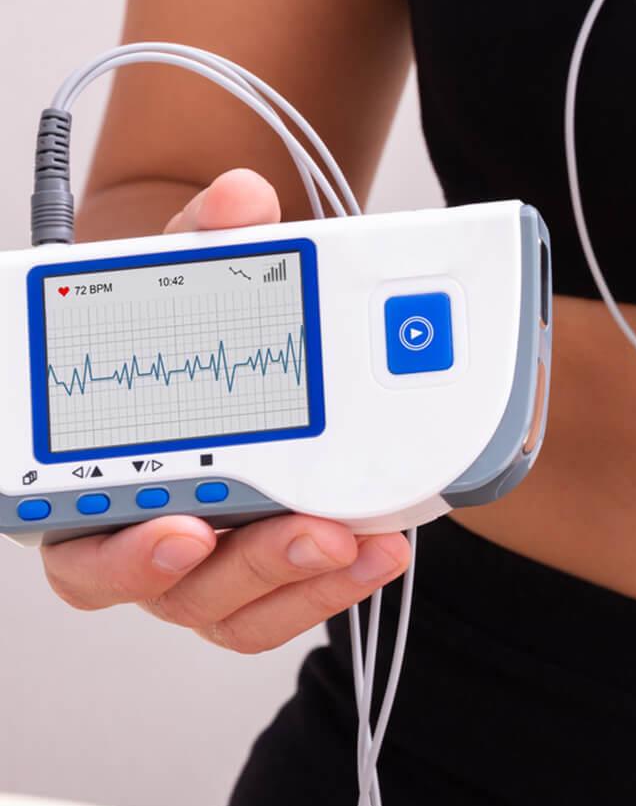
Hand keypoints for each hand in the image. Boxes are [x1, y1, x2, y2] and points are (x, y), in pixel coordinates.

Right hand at [39, 169, 409, 651]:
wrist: (228, 357)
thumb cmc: (185, 335)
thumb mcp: (190, 279)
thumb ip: (209, 239)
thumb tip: (240, 198)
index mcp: (91, 487)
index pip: (82, 551)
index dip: (123, 555)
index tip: (178, 530)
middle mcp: (143, 540)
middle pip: (176, 590)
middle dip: (245, 566)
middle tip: (309, 533)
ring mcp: (209, 565)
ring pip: (241, 607)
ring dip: (304, 582)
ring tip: (358, 543)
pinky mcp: (268, 572)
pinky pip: (292, 599)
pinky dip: (337, 583)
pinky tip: (383, 546)